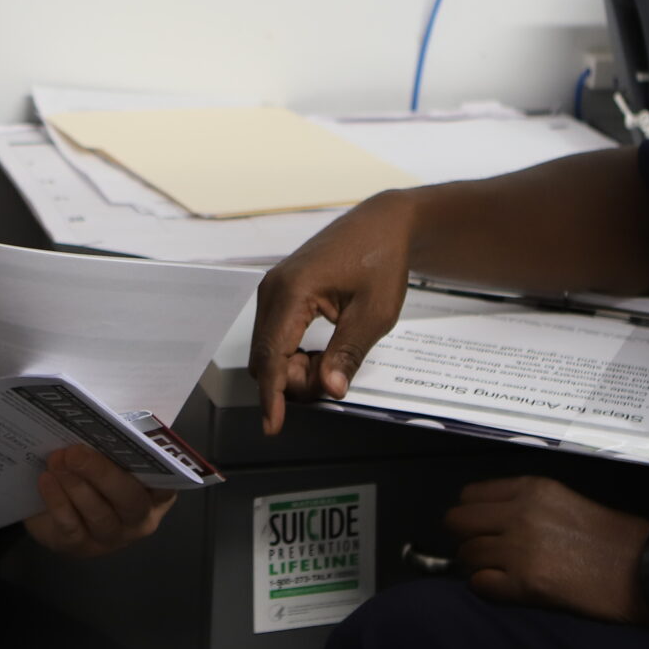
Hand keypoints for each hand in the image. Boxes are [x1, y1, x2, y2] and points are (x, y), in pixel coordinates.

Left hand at [24, 446, 174, 557]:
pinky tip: (46, 479)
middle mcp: (138, 520)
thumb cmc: (93, 471)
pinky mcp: (79, 547)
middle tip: (76, 452)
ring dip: (76, 485)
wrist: (54, 506)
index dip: (156, 468)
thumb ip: (114, 443)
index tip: (137, 447)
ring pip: (99, 515)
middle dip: (103, 474)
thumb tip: (101, 423)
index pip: (166, 484)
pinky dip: (57, 501)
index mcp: (155, 494)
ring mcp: (110, 538)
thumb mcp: (108, 455)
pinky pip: (70, 527)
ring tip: (57, 460)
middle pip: (130, 501)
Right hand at [247, 191, 413, 434]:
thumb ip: (348, 353)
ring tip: (335, 360)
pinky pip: (275, 337)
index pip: (272, 356)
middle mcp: (273, 289)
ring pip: (268, 351)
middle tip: (335, 378)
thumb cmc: (381, 259)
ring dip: (295, 369)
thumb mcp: (374, 313)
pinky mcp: (280, 292)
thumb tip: (329, 389)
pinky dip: (294, 354)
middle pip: (265, 359)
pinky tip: (323, 352)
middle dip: (293, 382)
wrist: (382, 224)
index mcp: (292, 291)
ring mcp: (273, 289)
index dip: (271, 395)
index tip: (272, 425)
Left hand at [443, 477, 648, 623]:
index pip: (469, 496)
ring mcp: (520, 548)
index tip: (482, 528)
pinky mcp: (526, 584)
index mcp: (531, 489)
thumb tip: (492, 522)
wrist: (645, 569)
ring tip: (502, 574)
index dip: (471, 515)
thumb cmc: (615, 536)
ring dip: (478, 567)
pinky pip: (479, 585)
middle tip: (486, 553)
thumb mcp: (566, 501)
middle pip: (456, 523)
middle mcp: (519, 513)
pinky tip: (507, 590)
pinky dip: (487, 589)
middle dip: (466, 539)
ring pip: (466, 556)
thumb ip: (526, 506)